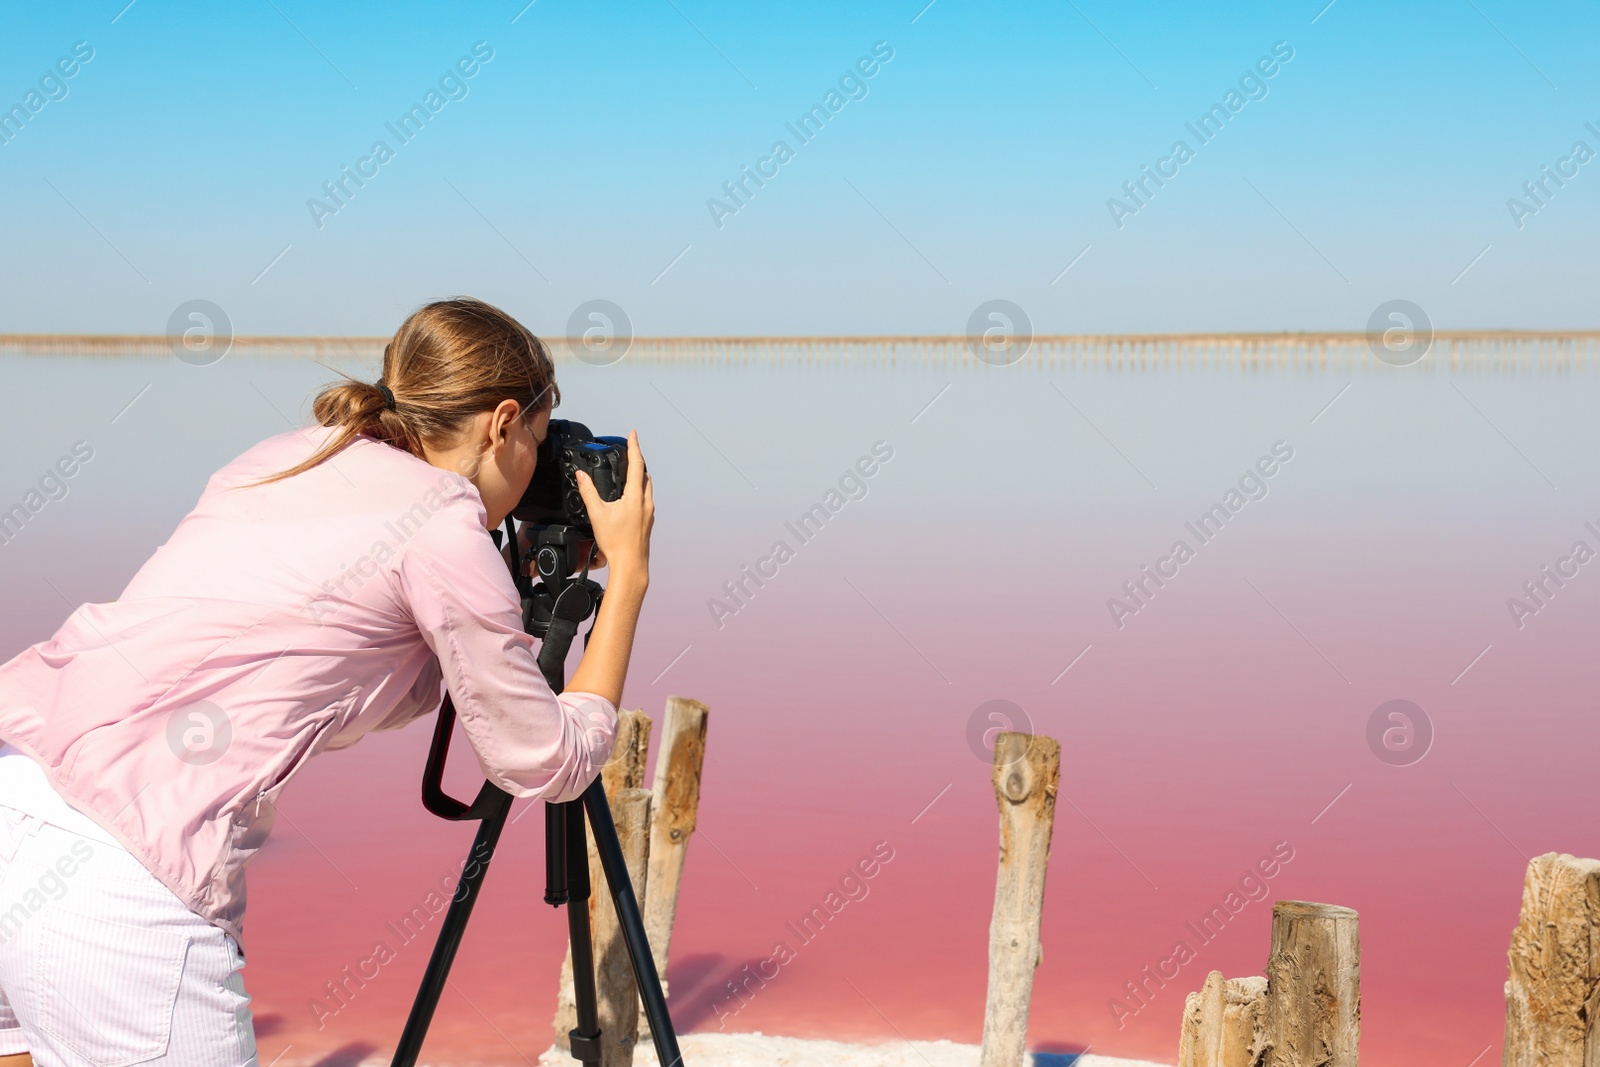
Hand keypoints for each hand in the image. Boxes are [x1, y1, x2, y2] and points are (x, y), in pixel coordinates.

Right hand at [574, 429, 652, 585]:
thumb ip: (588, 492)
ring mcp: (649, 512)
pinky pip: (645, 498)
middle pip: (644, 474)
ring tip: (628, 470)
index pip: (637, 463)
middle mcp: (646, 502)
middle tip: (629, 451)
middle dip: (637, 460)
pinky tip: (629, 496)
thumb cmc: (616, 543)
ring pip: (647, 486)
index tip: (633, 433)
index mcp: (636, 496)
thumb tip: (581, 476)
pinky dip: (639, 490)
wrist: (630, 565)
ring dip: (639, 476)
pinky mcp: (647, 521)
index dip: (634, 446)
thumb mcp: (597, 514)